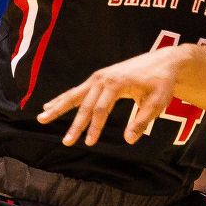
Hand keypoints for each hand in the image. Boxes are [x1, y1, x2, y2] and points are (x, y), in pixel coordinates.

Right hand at [39, 45, 188, 145]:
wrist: (163, 62)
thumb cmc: (161, 83)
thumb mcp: (157, 103)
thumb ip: (142, 121)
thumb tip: (129, 140)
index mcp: (117, 82)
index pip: (101, 109)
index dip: (95, 127)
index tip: (90, 143)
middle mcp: (103, 78)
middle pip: (85, 104)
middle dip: (75, 125)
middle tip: (66, 142)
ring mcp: (99, 77)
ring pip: (75, 94)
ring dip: (58, 107)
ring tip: (42, 118)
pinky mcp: (98, 78)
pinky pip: (78, 90)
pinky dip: (64, 98)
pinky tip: (51, 106)